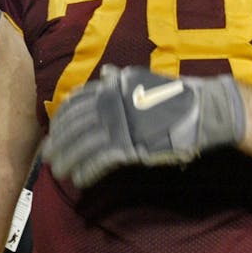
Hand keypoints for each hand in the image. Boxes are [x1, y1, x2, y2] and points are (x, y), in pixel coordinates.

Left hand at [42, 65, 245, 188]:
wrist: (203, 110)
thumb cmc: (174, 96)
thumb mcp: (144, 81)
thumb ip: (121, 80)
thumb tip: (105, 72)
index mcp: (112, 88)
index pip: (75, 104)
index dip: (61, 121)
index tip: (53, 134)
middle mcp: (112, 105)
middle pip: (74, 127)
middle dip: (58, 143)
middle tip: (49, 157)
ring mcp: (121, 126)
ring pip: (83, 146)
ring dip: (68, 160)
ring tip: (60, 172)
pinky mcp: (131, 146)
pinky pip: (101, 161)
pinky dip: (87, 171)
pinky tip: (80, 180)